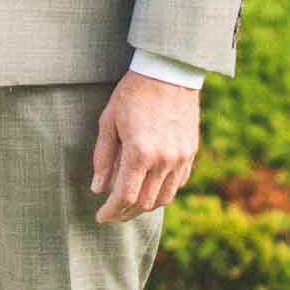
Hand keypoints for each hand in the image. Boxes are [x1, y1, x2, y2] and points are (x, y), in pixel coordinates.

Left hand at [91, 71, 200, 223]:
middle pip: (144, 203)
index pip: (125, 197)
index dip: (111, 212)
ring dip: (145, 206)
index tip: (101, 217)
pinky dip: (163, 192)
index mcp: (140, 153)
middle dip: (125, 212)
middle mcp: (164, 160)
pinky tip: (150, 188)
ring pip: (163, 198)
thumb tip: (98, 189)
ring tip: (129, 204)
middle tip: (112, 213)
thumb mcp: (109, 122)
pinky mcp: (191, 152)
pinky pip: (177, 184)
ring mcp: (181, 158)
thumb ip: (103, 158)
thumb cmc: (133, 93)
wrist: (169, 72)